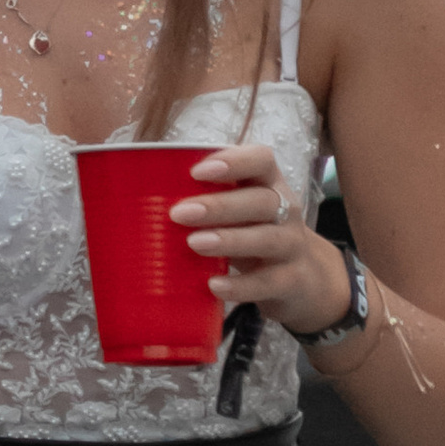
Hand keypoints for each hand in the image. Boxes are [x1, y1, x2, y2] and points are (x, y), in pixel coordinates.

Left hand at [172, 144, 358, 339]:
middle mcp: (286, 211)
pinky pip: (268, 282)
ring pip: (267, 238)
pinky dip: (240, 285)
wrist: (303, 280)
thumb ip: (206, 202)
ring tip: (194, 243)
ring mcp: (292, 246)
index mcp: (269, 185)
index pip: (262, 160)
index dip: (234, 161)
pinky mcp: (292, 281)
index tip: (197, 171)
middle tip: (179, 213)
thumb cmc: (254, 235)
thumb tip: (141, 205)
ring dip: (229, 239)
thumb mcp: (239, 213)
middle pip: (261, 200)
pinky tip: (214, 285)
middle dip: (219, 206)